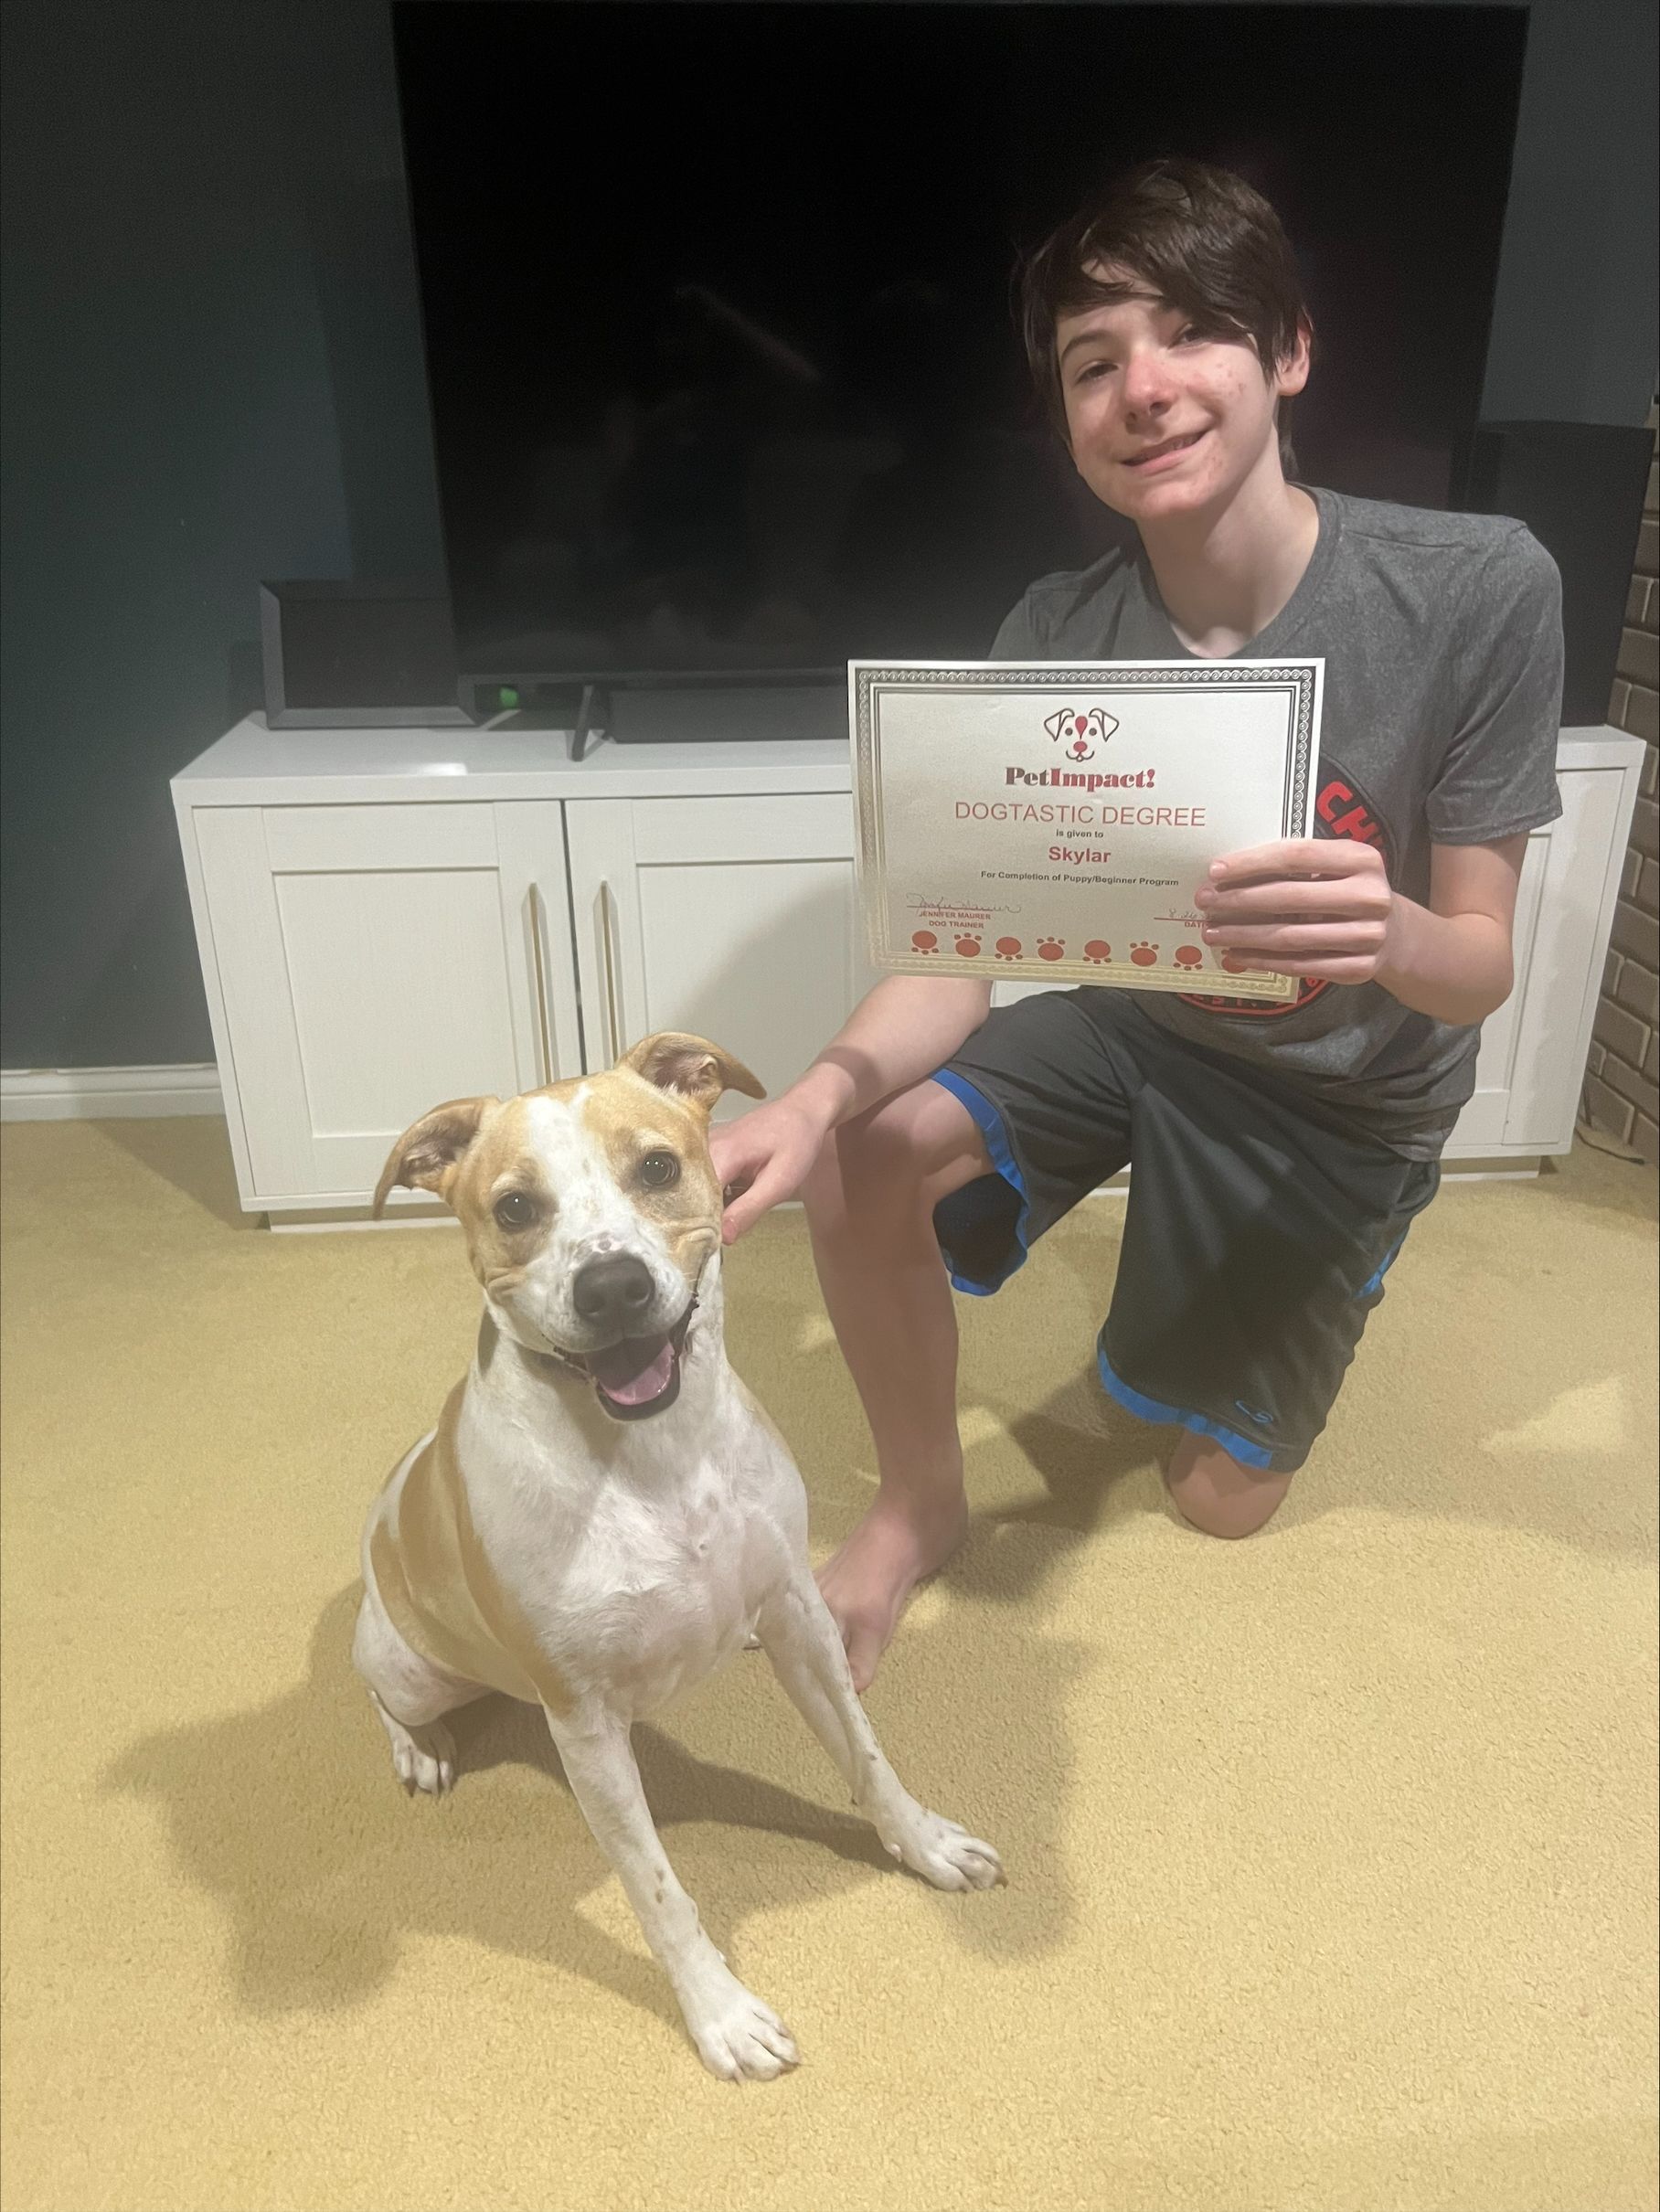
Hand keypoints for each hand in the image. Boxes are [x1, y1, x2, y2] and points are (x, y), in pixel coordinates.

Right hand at [708, 1094, 832, 1242]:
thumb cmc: (796, 1141)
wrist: (802, 1111)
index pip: (695, 1199)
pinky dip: (713, 1196)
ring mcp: (704, 1148)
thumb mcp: (781, 1181)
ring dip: (708, 1208)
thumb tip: (723, 1238)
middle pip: (689, 1194)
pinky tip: (730, 1203)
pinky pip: (701, 1180)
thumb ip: (750, 1209)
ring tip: (725, 1222)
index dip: (701, 1225)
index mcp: (721, 1153)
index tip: (708, 1248)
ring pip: (694, 1189)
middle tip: (718, 1238)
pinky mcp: (708, 1151)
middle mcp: (704, 1148)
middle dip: (702, 1219)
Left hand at [1194, 839, 1396, 983]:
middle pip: (1289, 898)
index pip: (1297, 856)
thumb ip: (1298, 864)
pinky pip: (1300, 965)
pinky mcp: (1359, 968)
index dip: (1253, 863)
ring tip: (1212, 932)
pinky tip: (1236, 956)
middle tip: (1205, 902)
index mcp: (1362, 859)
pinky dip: (1262, 961)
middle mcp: (1370, 896)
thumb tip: (1229, 871)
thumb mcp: (1337, 867)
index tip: (1215, 870)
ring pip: (1290, 937)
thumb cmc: (1348, 891)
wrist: (1396, 934)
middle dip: (1239, 901)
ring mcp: (1368, 935)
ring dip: (1244, 935)